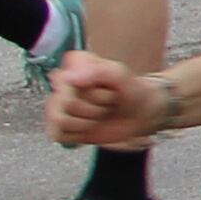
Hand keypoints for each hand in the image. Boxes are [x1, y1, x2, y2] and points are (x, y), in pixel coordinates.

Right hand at [41, 50, 170, 148]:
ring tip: (99, 114)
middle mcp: (63, 83)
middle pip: (67, 104)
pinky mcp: (61, 125)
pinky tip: (89, 126)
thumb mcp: (122, 76)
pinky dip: (78, 134)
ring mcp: (59, 104)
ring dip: (87, 122)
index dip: (92, 92)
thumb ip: (98, 72)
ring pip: (61, 121)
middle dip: (94, 108)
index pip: (65, 81)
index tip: (108, 89)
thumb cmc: (131, 91)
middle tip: (107, 103)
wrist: (141, 114)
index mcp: (75, 64)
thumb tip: (69, 79)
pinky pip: (59, 135)